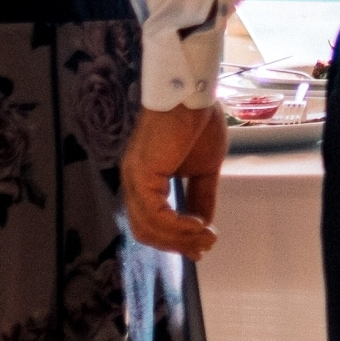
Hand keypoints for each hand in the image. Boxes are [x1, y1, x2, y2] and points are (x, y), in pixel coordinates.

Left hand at [122, 103, 227, 260]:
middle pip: (146, 231)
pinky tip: (199, 226)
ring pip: (148, 228)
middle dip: (176, 245)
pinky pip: (155, 214)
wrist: (194, 92)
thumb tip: (205, 225)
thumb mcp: (206, 167)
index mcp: (145, 180)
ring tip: (206, 238)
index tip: (200, 248)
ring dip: (179, 239)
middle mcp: (133, 182)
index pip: (152, 222)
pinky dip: (177, 226)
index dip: (175, 240)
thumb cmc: (197, 120)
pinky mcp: (142, 175)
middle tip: (203, 249)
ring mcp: (134, 179)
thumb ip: (202, 196)